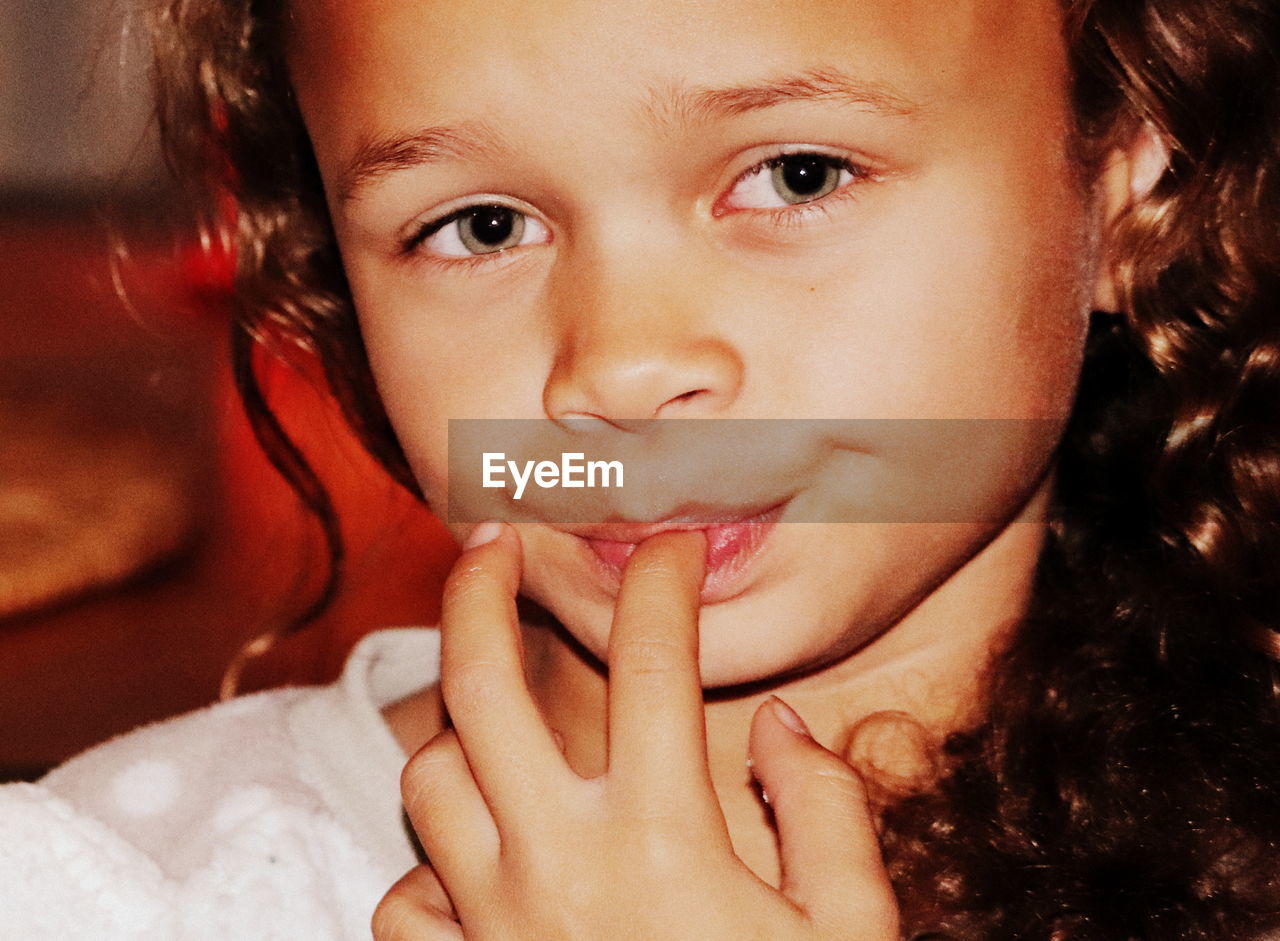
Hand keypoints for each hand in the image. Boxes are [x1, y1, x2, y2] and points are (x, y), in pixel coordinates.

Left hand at [372, 523, 899, 939]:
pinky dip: (431, 872)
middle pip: (482, 686)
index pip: (656, 659)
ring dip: (457, 735)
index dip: (663, 579)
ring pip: (426, 781)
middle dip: (478, 590)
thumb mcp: (850, 936)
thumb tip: (781, 724)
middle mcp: (559, 867)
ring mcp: (494, 928)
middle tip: (491, 541)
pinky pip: (406, 903)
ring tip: (496, 716)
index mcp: (666, 840)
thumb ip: (828, 813)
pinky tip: (478, 870)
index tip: (673, 545)